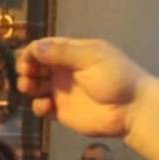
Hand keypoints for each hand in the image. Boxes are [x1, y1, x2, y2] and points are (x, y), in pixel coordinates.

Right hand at [15, 37, 152, 139]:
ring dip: (27, 85)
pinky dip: (38, 106)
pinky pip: (42, 107)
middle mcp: (64, 70)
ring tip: (29, 87)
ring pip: (35, 86)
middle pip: (36, 66)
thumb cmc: (115, 78)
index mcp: (72, 53)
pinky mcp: (61, 112)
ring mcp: (62, 91)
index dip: (32, 52)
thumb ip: (63, 53)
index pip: (44, 47)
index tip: (27, 60)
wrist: (131, 109)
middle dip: (27, 68)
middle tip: (27, 74)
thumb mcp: (91, 58)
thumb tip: (35, 47)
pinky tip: (46, 106)